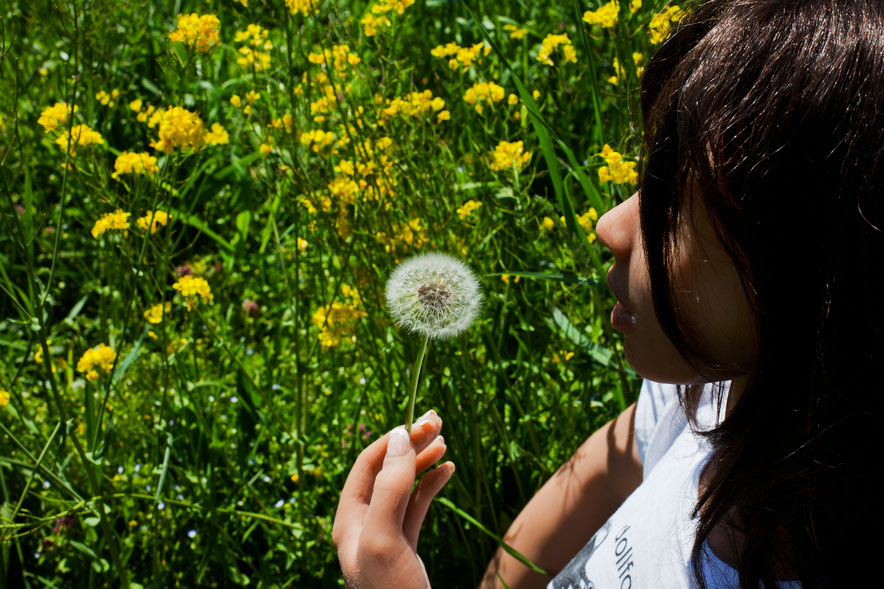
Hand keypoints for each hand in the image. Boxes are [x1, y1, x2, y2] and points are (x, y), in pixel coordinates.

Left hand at [333, 411, 454, 588]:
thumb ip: (389, 487)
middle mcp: (365, 522)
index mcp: (350, 518)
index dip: (393, 440)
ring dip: (423, 459)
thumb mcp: (384, 537)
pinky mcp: (407, 544)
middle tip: (437, 420)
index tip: (421, 424)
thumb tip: (398, 437)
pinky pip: (418, 504)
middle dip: (411, 444)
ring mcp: (387, 532)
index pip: (368, 464)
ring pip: (404, 484)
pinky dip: (433, 483)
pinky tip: (448, 470)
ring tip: (444, 440)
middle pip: (386, 469)